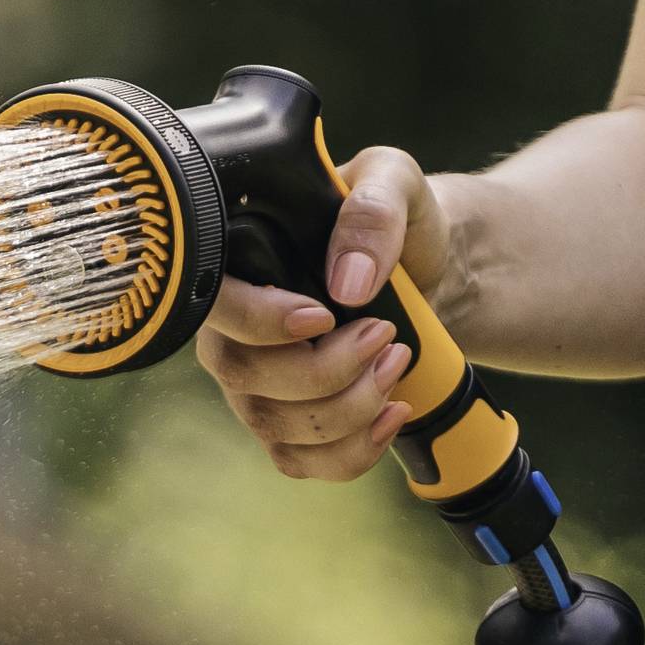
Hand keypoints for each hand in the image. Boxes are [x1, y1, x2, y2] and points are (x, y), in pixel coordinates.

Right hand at [193, 146, 455, 481]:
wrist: (431, 266)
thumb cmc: (396, 219)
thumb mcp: (394, 181)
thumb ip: (372, 209)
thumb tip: (347, 282)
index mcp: (238, 266)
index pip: (213, 304)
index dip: (259, 321)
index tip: (323, 316)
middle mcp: (232, 332)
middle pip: (244, 377)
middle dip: (326, 370)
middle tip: (385, 335)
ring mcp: (256, 386)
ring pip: (275, 426)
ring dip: (350, 407)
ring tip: (398, 362)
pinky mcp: (289, 427)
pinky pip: (302, 463)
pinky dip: (354, 451)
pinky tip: (393, 412)